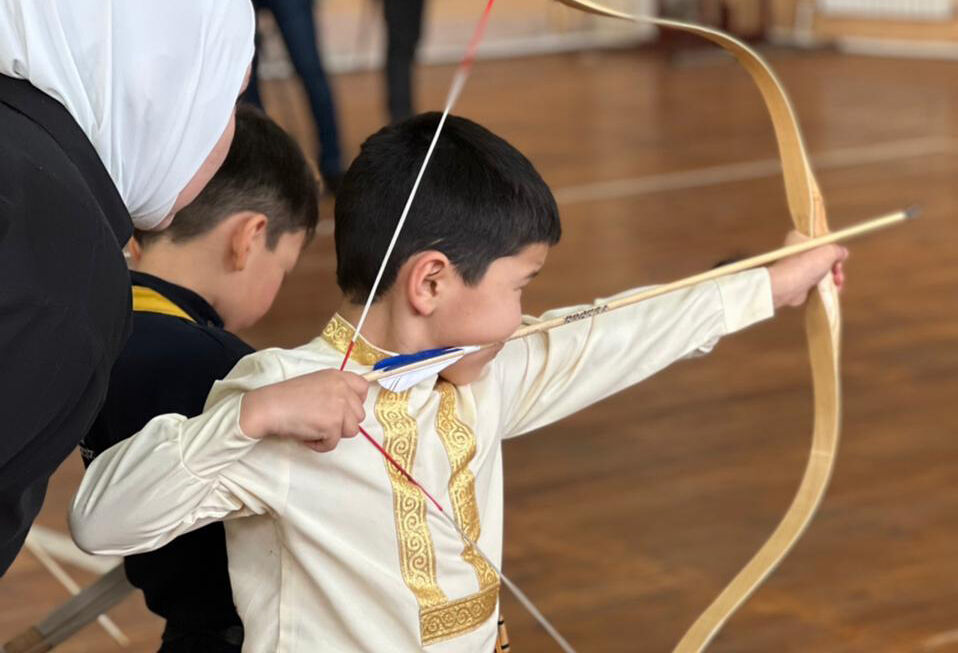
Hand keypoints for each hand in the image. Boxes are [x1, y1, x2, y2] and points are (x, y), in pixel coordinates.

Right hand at [239, 370, 368, 451]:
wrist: (269, 407)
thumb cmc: (286, 397)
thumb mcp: (316, 383)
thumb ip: (334, 390)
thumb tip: (348, 407)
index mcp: (338, 376)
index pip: (363, 387)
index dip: (356, 402)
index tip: (344, 410)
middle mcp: (343, 389)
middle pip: (359, 414)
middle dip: (343, 423)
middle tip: (321, 422)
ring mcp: (340, 406)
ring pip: (352, 431)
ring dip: (333, 434)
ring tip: (314, 428)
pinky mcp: (333, 424)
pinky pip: (333, 443)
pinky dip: (320, 444)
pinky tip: (306, 435)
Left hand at [768, 231, 847, 307]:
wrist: (789, 286)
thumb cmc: (807, 263)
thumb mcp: (829, 251)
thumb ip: (838, 250)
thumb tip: (842, 253)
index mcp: (799, 238)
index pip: (820, 239)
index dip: (831, 246)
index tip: (838, 254)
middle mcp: (797, 252)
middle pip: (823, 256)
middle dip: (835, 265)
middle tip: (838, 270)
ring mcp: (798, 268)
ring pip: (822, 270)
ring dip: (834, 277)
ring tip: (838, 282)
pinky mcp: (800, 282)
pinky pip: (818, 282)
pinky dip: (827, 285)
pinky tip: (835, 289)